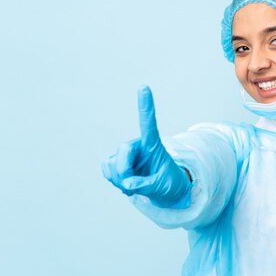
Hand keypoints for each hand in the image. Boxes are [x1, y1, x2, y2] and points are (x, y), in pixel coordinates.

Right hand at [102, 86, 189, 204]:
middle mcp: (137, 145)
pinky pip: (107, 170)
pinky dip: (114, 180)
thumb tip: (127, 183)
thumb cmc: (167, 182)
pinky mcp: (115, 161)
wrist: (162, 188)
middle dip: (124, 170)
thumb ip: (145, 184)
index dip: (145, 106)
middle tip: (131, 185)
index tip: (144, 87)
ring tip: (133, 184)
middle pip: (123, 150)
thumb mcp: (162, 186)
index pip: (148, 123)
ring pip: (112, 163)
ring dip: (119, 179)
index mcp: (153, 145)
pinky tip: (124, 182)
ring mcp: (125, 153)